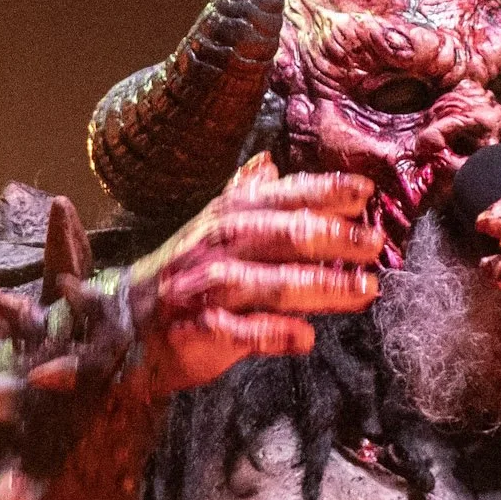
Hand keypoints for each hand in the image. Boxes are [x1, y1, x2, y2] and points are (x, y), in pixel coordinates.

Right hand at [137, 154, 383, 391]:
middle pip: (284, 234)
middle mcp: (219, 246)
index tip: (364, 193)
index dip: (325, 192)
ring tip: (364, 290)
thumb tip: (270, 161)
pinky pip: (241, 331)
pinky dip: (274, 334)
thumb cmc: (186, 275)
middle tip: (374, 244)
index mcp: (228, 217)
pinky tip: (306, 338)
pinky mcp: (199, 330)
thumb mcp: (211, 228)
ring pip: (271, 282)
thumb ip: (246, 197)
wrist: (127, 324)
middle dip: (334, 237)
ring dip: (322, 285)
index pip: (282, 196)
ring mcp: (207, 288)